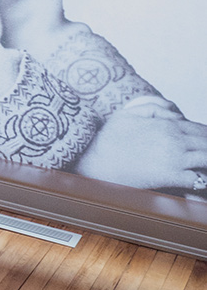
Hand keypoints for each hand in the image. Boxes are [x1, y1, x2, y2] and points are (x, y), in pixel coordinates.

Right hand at [71, 104, 206, 192]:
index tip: (205, 143)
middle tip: (205, 157)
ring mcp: (175, 158)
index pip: (200, 130)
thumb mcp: (127, 114)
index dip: (206, 137)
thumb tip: (176, 114)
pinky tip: (199, 181)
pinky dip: (203, 180)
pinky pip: (199, 179)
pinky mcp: (172, 176)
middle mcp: (175, 140)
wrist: (95, 160)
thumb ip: (154, 108)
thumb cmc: (107, 139)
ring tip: (203, 168)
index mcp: (166, 124)